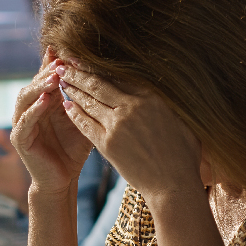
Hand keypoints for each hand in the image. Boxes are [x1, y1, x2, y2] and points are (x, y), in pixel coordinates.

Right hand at [8, 50, 94, 196]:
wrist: (63, 179)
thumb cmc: (74, 149)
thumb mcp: (82, 120)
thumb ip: (84, 100)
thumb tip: (101, 76)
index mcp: (44, 102)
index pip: (45, 77)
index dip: (52, 62)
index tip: (64, 49)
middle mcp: (30, 109)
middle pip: (34, 83)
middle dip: (47, 71)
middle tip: (61, 61)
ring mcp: (22, 123)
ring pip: (25, 98)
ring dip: (39, 86)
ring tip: (53, 77)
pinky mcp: (20, 139)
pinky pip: (24, 121)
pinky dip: (34, 109)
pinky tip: (45, 100)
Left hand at [56, 66, 204, 201]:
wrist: (173, 186)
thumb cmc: (184, 156)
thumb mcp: (183, 121)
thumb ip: (168, 103)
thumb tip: (163, 91)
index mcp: (152, 97)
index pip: (120, 76)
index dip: (101, 66)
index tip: (89, 59)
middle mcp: (133, 106)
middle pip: (99, 84)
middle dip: (79, 71)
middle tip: (64, 62)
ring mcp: (118, 125)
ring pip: (89, 101)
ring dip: (73, 88)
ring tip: (61, 78)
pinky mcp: (107, 143)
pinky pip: (85, 123)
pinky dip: (74, 112)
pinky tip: (66, 104)